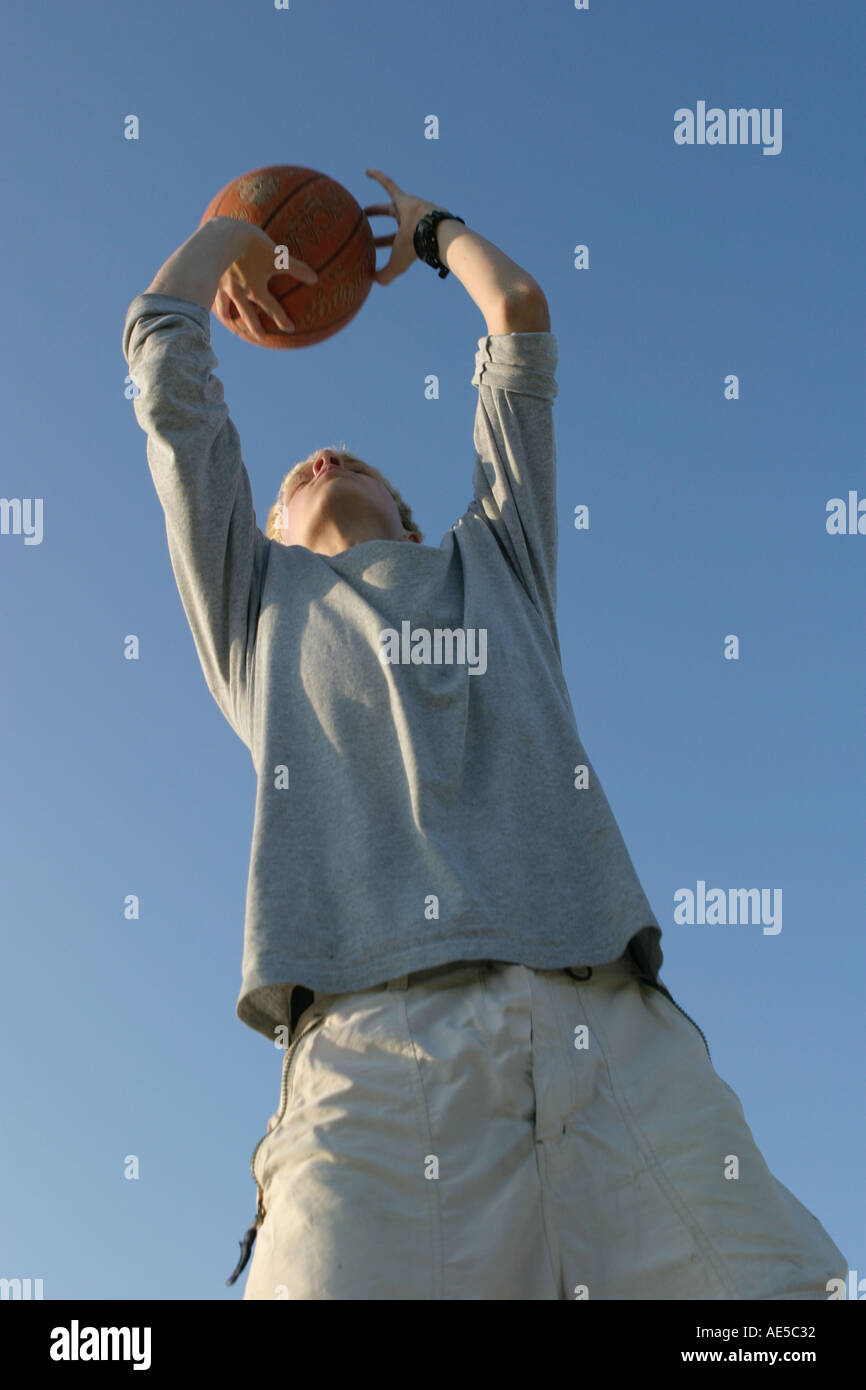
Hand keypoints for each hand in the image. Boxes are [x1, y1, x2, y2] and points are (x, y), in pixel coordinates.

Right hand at [211, 220, 317, 337]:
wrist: (221, 237)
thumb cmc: (252, 247)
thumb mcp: (277, 256)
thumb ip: (295, 268)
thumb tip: (315, 278)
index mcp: (255, 290)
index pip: (272, 308)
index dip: (282, 319)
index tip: (289, 329)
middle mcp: (239, 294)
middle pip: (248, 315)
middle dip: (254, 327)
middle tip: (261, 336)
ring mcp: (223, 288)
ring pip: (225, 308)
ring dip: (229, 316)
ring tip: (230, 320)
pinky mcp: (210, 278)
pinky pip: (211, 292)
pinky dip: (211, 299)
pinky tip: (209, 298)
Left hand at [363, 169, 436, 285]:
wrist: (429, 231)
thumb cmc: (414, 248)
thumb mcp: (398, 264)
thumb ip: (386, 275)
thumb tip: (372, 281)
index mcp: (407, 236)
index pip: (391, 240)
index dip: (380, 243)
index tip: (369, 245)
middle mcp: (408, 221)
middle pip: (390, 218)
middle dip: (377, 220)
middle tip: (363, 219)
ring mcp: (407, 208)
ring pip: (389, 203)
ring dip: (377, 205)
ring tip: (363, 201)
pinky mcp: (403, 198)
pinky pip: (389, 184)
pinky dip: (379, 178)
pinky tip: (366, 171)